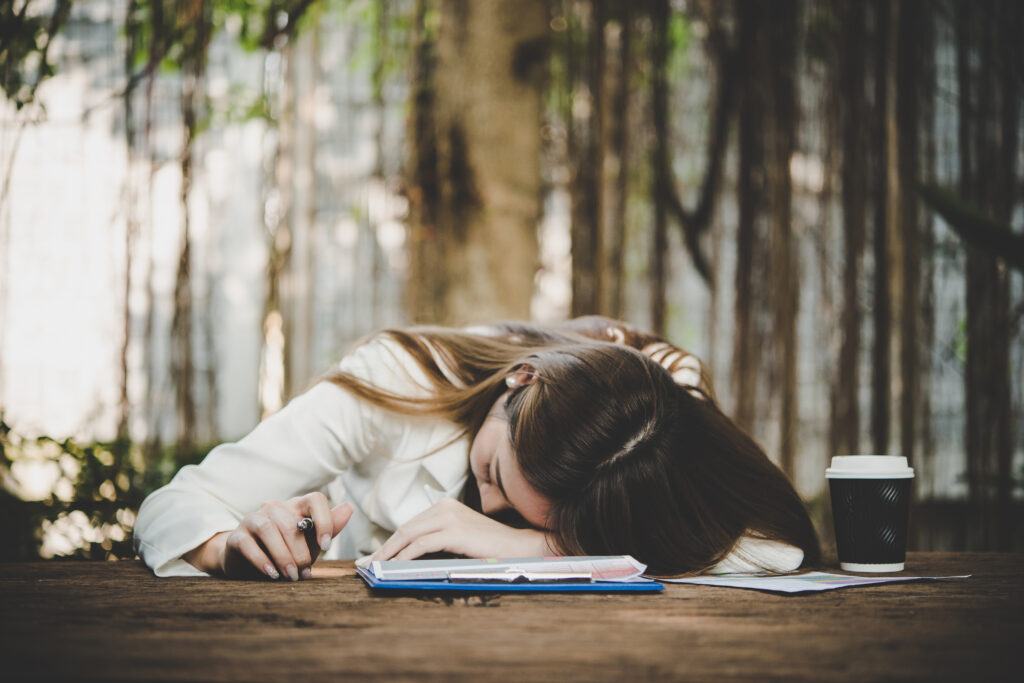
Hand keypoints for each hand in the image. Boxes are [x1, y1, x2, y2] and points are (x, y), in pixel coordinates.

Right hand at [186, 493, 353, 580]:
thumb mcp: (310, 543)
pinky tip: (272, 574)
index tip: (326, 547)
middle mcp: (274, 508)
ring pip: (268, 528)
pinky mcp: (236, 537)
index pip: (315, 499)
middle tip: (304, 573)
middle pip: (290, 522)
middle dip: (300, 551)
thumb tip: (349, 508)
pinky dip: (262, 560)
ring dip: (282, 555)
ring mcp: (253, 519)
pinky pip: (248, 543)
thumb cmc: (286, 552)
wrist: (248, 564)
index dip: (324, 520)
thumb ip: (329, 528)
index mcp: (296, 506)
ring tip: (290, 576)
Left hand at [369, 498, 550, 561]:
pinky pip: (421, 545)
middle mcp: (444, 507)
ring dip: (388, 553)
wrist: (520, 547)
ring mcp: (449, 517)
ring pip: (408, 536)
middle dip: (383, 548)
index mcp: (444, 505)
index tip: (374, 556)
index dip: (389, 541)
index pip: (410, 525)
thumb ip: (439, 539)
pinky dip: (404, 556)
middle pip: (405, 529)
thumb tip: (409, 555)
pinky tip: (394, 567)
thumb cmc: (490, 548)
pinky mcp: (454, 531)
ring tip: (375, 568)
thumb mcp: (461, 539)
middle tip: (366, 564)